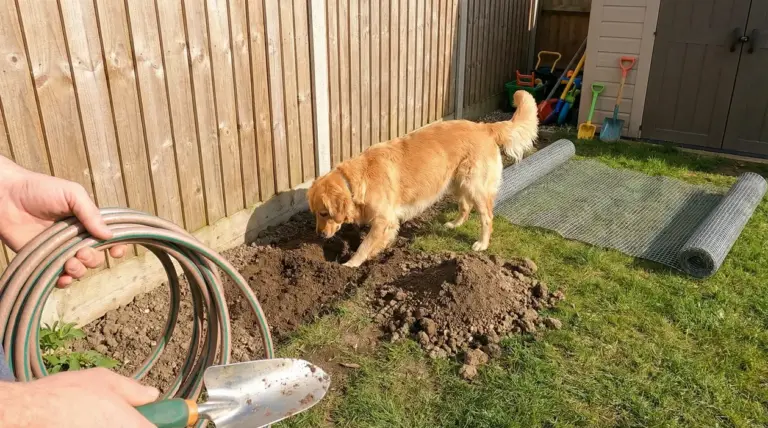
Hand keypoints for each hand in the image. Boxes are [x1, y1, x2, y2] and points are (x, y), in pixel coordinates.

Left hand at [0, 157, 126, 286]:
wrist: (5, 196)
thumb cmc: (40, 189)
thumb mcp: (72, 193)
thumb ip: (91, 213)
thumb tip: (109, 235)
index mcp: (87, 221)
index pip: (109, 238)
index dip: (117, 246)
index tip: (116, 252)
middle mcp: (76, 238)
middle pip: (95, 257)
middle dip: (93, 258)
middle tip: (81, 252)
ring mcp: (60, 250)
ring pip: (79, 269)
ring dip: (79, 270)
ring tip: (70, 263)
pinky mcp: (43, 260)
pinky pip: (58, 277)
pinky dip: (64, 281)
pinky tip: (62, 277)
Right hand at [0, 368, 158, 427]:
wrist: (32, 409)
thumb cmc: (66, 394)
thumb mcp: (106, 380)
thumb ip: (134, 389)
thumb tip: (152, 393)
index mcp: (132, 425)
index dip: (158, 424)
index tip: (155, 418)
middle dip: (133, 423)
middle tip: (119, 414)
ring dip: (112, 424)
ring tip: (97, 416)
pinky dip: (99, 427)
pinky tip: (86, 421)